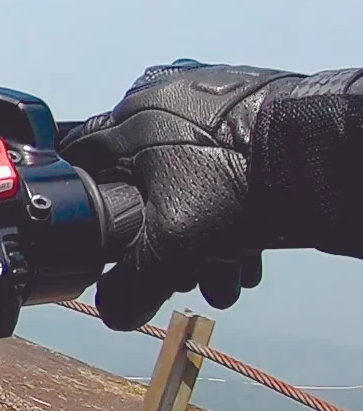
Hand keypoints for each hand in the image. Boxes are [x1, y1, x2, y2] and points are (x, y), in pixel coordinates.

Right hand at [58, 61, 298, 329]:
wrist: (326, 153)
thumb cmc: (241, 181)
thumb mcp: (172, 244)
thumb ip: (134, 282)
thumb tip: (114, 312)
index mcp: (131, 116)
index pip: (83, 164)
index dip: (88, 209)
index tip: (103, 240)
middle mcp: (164, 97)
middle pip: (144, 180)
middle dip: (162, 236)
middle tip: (182, 273)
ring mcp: (211, 99)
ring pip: (189, 178)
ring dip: (203, 233)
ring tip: (225, 274)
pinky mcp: (252, 106)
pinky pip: (226, 163)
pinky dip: (231, 205)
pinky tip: (248, 247)